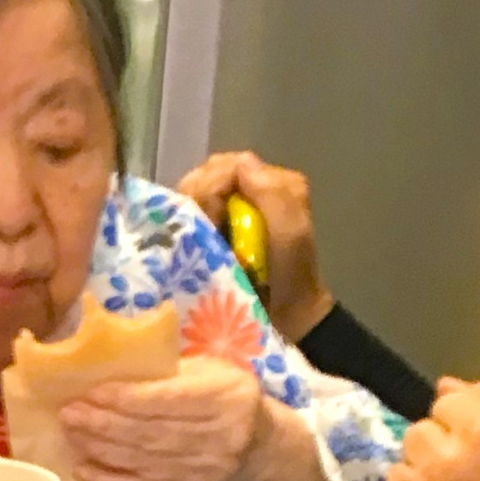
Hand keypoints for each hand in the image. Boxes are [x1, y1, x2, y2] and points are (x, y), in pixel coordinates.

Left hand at [61, 357, 267, 480]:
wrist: (257, 448)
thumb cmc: (224, 396)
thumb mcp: (210, 371)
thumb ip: (170, 370)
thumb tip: (112, 368)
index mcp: (221, 398)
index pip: (166, 400)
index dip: (125, 398)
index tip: (91, 392)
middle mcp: (214, 437)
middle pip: (148, 432)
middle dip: (102, 423)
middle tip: (69, 413)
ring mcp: (201, 471)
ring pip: (140, 461)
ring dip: (98, 449)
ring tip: (71, 434)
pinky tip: (83, 470)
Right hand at [174, 150, 334, 342]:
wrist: (288, 316)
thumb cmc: (290, 278)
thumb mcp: (290, 235)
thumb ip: (271, 195)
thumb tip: (237, 164)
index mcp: (274, 181)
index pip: (225, 165)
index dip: (211, 189)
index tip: (214, 221)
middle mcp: (255, 186)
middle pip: (208, 173)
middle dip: (199, 199)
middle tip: (204, 231)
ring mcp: (237, 205)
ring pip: (197, 190)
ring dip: (192, 212)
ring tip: (200, 239)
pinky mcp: (222, 223)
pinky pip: (194, 209)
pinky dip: (189, 221)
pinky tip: (195, 240)